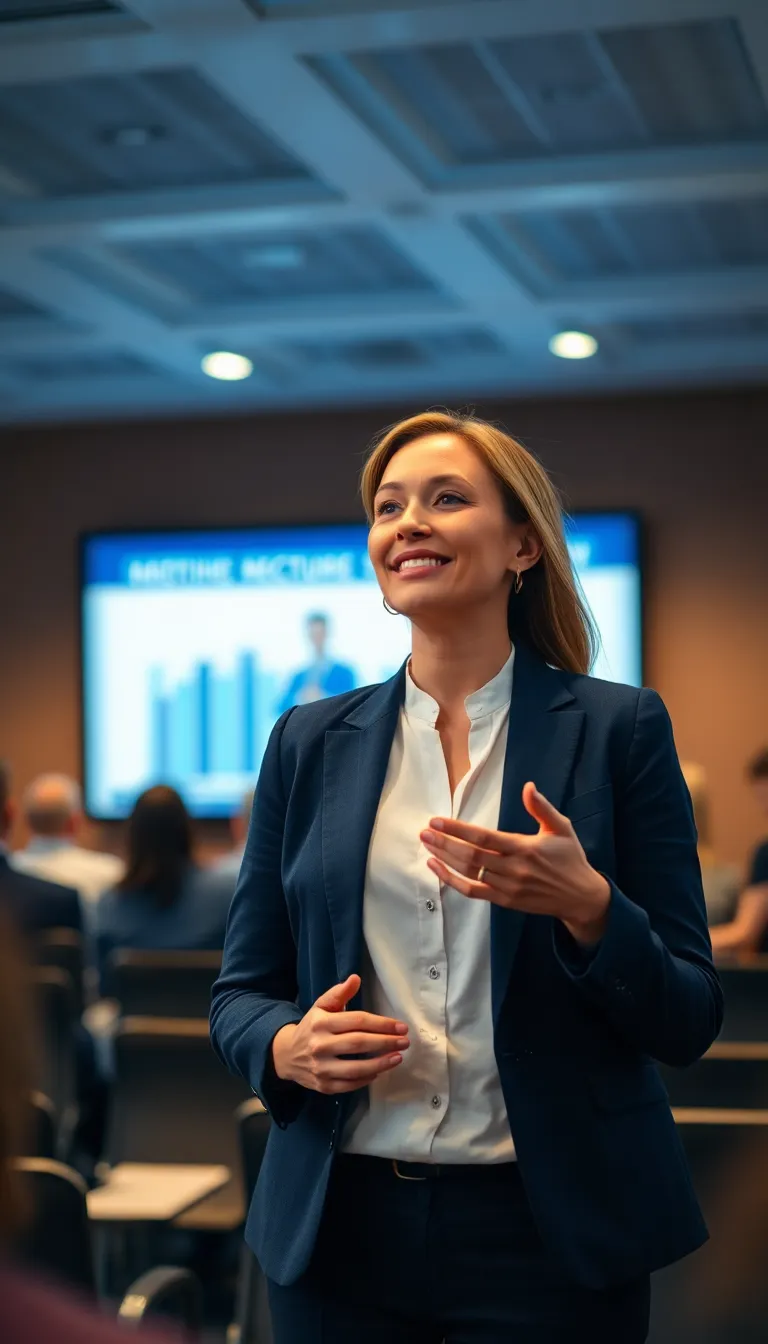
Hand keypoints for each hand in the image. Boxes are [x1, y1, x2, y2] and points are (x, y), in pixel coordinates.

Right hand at [271, 974, 409, 1094]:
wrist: (286, 1055)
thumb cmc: (311, 1027)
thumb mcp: (321, 1006)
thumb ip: (339, 993)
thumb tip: (356, 978)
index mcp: (320, 1022)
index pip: (357, 1021)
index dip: (381, 1024)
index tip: (400, 1026)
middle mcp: (319, 1045)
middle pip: (358, 1044)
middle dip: (385, 1042)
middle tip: (404, 1042)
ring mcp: (321, 1068)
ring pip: (355, 1068)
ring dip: (380, 1064)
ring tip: (398, 1058)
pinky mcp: (323, 1086)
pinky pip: (349, 1084)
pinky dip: (366, 1079)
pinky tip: (379, 1071)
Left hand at [420, 782, 610, 944]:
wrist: (580, 897)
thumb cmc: (570, 859)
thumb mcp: (561, 828)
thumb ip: (542, 807)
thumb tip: (528, 786)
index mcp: (525, 848)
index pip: (484, 837)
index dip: (457, 829)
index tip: (437, 821)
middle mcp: (513, 869)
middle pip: (470, 856)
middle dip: (444, 843)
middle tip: (424, 832)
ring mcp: (507, 887)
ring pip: (468, 873)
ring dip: (444, 859)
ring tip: (427, 845)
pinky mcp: (504, 901)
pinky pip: (472, 892)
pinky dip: (452, 881)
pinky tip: (437, 869)